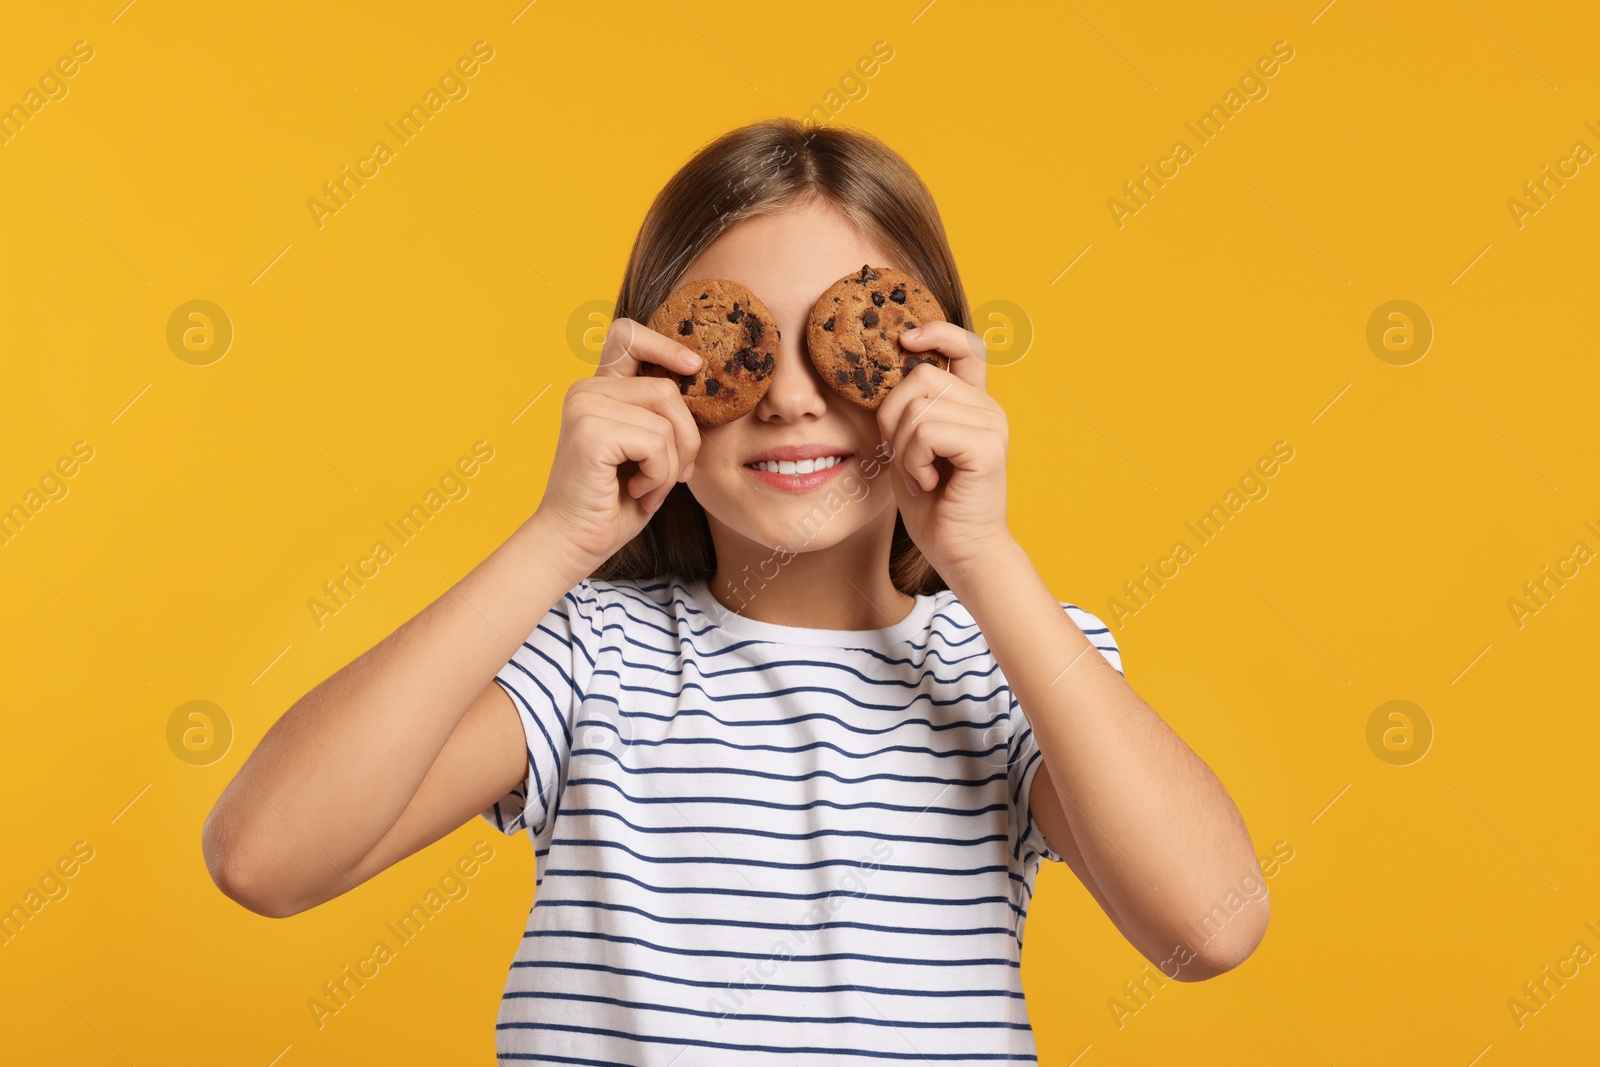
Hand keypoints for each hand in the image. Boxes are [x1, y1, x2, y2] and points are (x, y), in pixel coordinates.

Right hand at [532, 317, 703, 568]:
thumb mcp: (646, 451)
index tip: (694, 367)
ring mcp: (585, 407)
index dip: (665, 344)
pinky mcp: (591, 432)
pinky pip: (658, 444)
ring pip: (667, 419)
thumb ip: (662, 416)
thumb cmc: (614, 503)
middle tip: (674, 477)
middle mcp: (585, 390)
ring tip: (649, 488)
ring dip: (672, 465)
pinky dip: (660, 476)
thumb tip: (703, 383)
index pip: (627, 335)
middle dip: (686, 439)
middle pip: (668, 389)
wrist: (574, 544)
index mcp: (598, 390)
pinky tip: (637, 493)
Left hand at [870, 322, 1014, 575]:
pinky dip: (913, 460)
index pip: (965, 347)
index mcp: (972, 404)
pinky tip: (927, 482)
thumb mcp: (909, 448)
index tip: (905, 339)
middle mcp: (987, 408)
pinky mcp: (987, 446)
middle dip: (893, 418)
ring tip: (919, 476)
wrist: (961, 552)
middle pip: (919, 377)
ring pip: (918, 407)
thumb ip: (905, 412)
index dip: (937, 332)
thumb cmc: (933, 505)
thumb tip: (877, 376)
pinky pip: (926, 431)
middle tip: (905, 459)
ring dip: (902, 448)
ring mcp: (991, 424)